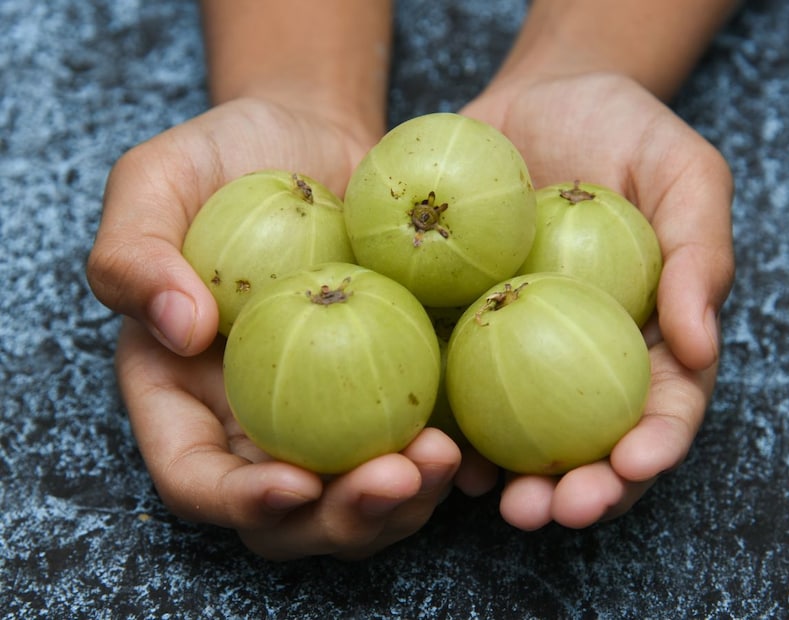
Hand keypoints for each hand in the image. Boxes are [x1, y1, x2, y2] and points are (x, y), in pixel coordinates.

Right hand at [89, 98, 460, 558]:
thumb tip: (181, 330)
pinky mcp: (388, 391)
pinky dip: (443, 458)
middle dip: (343, 518)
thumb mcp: (156, 179)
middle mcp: (256, 422)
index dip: (239, 501)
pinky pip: (413, 445)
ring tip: (445, 459)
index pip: (196, 478)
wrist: (317, 140)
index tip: (296, 484)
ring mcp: (327, 414)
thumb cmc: (228, 156)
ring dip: (405, 502)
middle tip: (397, 478)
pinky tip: (472, 435)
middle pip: (289, 515)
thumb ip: (133, 254)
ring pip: (359, 498)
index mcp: (184, 395)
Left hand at [456, 72, 734, 528]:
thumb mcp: (683, 172)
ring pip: (520, 432)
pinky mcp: (462, 326)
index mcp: (647, 335)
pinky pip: (455, 382)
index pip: (663, 407)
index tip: (631, 466)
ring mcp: (519, 347)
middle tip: (549, 510)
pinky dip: (450, 421)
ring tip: (491, 497)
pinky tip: (435, 444)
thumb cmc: (624, 129)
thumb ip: (700, 253)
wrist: (539, 99)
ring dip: (508, 476)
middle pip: (590, 441)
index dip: (652, 446)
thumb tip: (701, 345)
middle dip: (578, 489)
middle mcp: (582, 356)